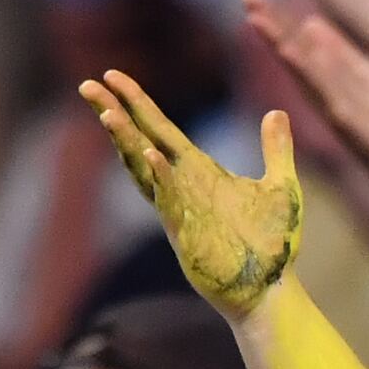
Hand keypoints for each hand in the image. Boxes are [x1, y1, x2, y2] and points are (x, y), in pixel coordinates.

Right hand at [80, 71, 299, 315]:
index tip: (111, 75)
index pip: (159, 129)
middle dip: (115, 113)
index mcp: (198, 173)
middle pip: (140, 142)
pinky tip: (150, 155)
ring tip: (108, 113)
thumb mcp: (280, 186)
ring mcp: (181, 210)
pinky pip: (169, 201)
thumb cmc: (273, 246)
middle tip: (87, 85)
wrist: (272, 292)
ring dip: (127, 142)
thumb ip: (275, 149)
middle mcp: (182, 187)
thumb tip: (276, 112)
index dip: (135, 103)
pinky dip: (160, 178)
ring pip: (145, 170)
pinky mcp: (188, 234)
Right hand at [240, 0, 368, 180]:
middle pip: (292, 54)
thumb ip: (338, 50)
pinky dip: (316, 81)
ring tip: (263, 24)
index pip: (294, 41)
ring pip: (305, 74)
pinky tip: (301, 64)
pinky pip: (330, 98)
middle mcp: (320, 90)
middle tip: (246, 0)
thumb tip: (311, 21)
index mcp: (323, 76)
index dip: (274, 19)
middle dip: (270, 29)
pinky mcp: (349, 124)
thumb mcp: (362, 72)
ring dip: (285, 49)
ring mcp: (332, 107)